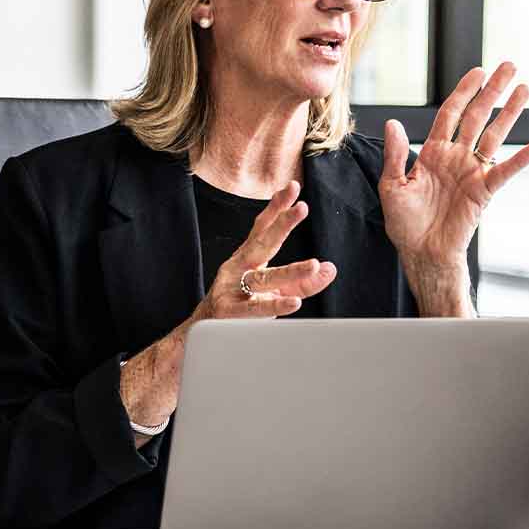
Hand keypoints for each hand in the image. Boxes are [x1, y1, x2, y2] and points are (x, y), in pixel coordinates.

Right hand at [118, 182, 335, 428]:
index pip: (261, 229)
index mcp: (245, 260)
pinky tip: (293, 303)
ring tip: (314, 264)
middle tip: (302, 208)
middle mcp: (236, 270)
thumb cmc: (239, 310)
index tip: (293, 188)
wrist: (198, 339)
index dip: (276, 208)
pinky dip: (273, 306)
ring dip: (289, 271)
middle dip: (282, 225)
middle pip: (261, 243)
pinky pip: (255, 309)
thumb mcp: (271, 291)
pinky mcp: (228, 314)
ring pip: (263, 278)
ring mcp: (230, 291)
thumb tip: (330, 268)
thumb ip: (301, 280)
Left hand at [378, 62, 528, 268]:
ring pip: (494, 136)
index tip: (477, 71)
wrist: (421, 253)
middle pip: (477, 116)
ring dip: (510, 113)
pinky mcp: (484, 191)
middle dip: (492, 91)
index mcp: (433, 152)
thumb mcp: (392, 186)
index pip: (450, 114)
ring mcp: (472, 172)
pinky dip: (521, 160)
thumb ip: (395, 155)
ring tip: (525, 89)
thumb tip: (393, 123)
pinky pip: (505, 172)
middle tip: (509, 66)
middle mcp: (456, 157)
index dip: (463, 92)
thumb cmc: (405, 223)